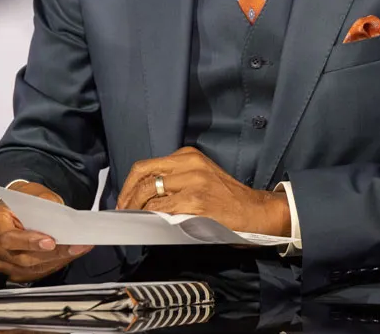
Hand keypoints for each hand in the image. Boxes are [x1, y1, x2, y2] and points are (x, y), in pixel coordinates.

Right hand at [0, 181, 94, 282]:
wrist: (17, 208)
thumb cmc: (23, 200)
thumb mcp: (34, 193)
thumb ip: (46, 205)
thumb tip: (62, 219)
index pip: (8, 238)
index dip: (29, 242)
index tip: (50, 242)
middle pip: (22, 257)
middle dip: (52, 253)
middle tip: (75, 245)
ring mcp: (0, 260)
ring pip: (30, 269)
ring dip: (57, 260)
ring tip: (77, 249)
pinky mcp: (12, 271)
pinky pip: (34, 274)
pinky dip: (53, 265)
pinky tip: (68, 255)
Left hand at [115, 147, 290, 236]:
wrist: (256, 212)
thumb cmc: (228, 198)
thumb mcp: (201, 176)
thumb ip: (175, 180)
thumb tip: (143, 198)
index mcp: (188, 156)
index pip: (146, 166)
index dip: (129, 185)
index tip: (124, 200)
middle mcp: (190, 164)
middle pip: (144, 176)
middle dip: (127, 196)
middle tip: (123, 212)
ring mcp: (193, 183)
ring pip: (151, 193)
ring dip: (138, 209)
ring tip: (135, 219)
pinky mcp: (197, 202)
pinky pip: (164, 210)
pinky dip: (153, 218)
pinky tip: (151, 224)